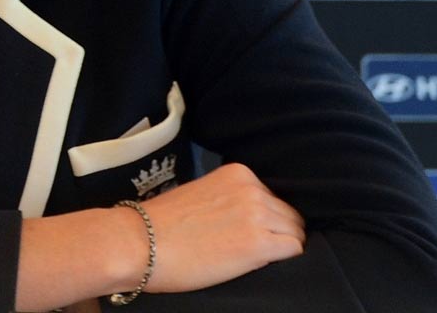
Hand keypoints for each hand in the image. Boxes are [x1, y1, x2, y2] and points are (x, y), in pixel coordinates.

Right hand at [125, 161, 304, 293]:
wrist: (141, 242)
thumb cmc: (162, 223)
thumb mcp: (201, 195)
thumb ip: (230, 198)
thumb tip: (251, 216)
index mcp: (237, 173)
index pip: (273, 197)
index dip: (264, 218)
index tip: (244, 230)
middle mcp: (251, 189)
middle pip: (289, 216)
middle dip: (275, 232)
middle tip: (248, 247)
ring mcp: (257, 215)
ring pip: (295, 233)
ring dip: (278, 247)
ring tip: (249, 256)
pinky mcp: (259, 244)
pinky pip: (293, 250)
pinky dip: (282, 259)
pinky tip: (256, 262)